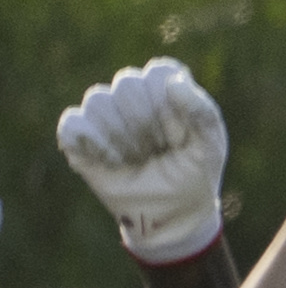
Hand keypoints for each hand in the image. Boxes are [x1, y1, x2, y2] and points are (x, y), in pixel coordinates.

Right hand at [54, 60, 229, 256]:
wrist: (171, 215)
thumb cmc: (194, 175)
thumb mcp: (210, 146)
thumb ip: (203, 112)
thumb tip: (174, 83)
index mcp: (166, 88)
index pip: (160, 72)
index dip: (170, 107)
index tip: (181, 135)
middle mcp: (132, 94)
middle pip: (127, 83)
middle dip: (147, 124)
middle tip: (158, 151)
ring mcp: (104, 113)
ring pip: (98, 100)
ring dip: (123, 138)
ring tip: (137, 159)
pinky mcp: (79, 135)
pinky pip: (74, 123)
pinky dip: (94, 145)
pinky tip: (111, 162)